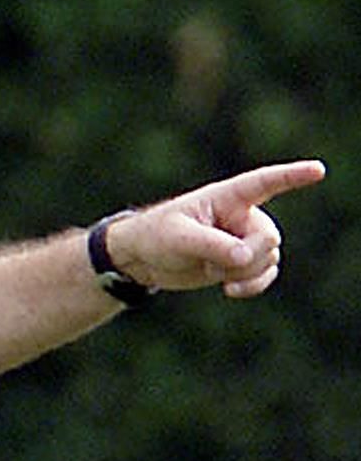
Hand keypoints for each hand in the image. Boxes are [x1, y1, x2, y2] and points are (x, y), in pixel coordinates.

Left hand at [106, 159, 325, 298]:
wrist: (143, 259)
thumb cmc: (155, 236)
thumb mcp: (179, 239)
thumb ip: (213, 245)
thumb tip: (247, 257)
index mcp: (227, 197)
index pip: (265, 183)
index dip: (292, 176)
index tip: (317, 171)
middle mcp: (242, 215)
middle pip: (268, 237)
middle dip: (245, 257)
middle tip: (211, 263)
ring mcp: (244, 238)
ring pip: (267, 258)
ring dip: (242, 273)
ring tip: (209, 270)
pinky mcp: (241, 261)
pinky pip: (266, 273)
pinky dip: (253, 284)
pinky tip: (230, 290)